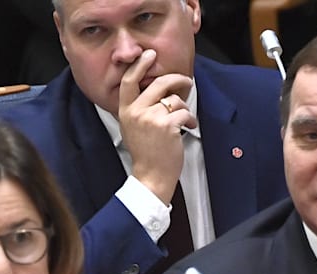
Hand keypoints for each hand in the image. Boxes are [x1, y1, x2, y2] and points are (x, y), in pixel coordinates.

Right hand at [118, 49, 197, 203]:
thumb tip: (156, 91)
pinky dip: (190, 119)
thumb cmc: (146, 154)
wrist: (151, 176)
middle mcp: (136, 112)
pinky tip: (189, 127)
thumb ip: (138, 108)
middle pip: (159, 83)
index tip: (148, 54)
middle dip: (177, 79)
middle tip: (186, 81)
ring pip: (175, 99)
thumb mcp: (132, 128)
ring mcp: (151, 118)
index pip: (129, 81)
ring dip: (185, 108)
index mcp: (126, 111)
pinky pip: (184, 112)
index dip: (140, 65)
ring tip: (185, 120)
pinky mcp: (167, 126)